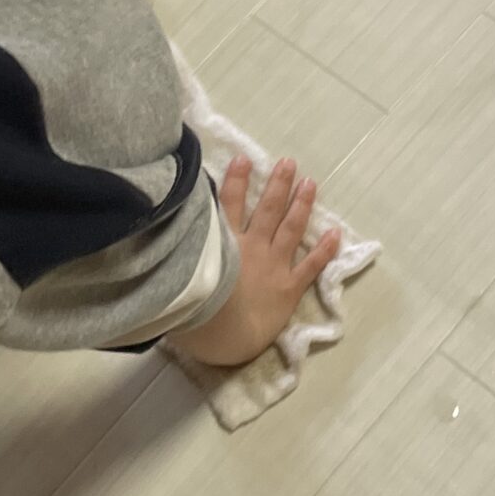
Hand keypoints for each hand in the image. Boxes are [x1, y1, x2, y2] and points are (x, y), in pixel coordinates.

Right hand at [168, 154, 341, 369]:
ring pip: (291, 229)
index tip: (244, 159)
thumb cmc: (195, 310)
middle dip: (278, 185)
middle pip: (268, 210)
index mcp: (225, 244)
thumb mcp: (180, 271)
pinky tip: (335, 232)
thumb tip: (159, 233)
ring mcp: (274, 266)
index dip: (237, 181)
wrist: (224, 335)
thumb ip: (179, 250)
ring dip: (301, 205)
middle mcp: (252, 248)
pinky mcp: (289, 287)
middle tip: (289, 162)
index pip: (230, 204)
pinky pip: (311, 266)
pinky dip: (325, 250)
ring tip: (310, 183)